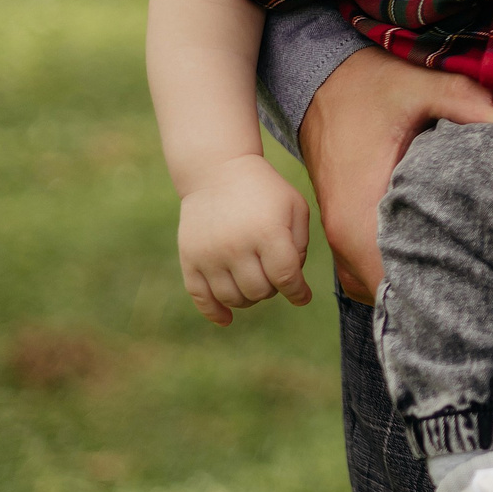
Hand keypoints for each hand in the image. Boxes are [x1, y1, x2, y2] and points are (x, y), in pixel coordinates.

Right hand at [177, 154, 314, 325]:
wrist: (217, 172)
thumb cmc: (264, 191)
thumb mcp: (294, 207)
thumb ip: (300, 244)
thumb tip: (291, 278)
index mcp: (267, 232)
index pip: (286, 277)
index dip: (298, 292)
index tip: (303, 296)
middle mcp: (236, 246)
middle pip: (260, 291)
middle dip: (273, 289)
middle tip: (274, 275)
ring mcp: (210, 254)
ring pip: (233, 298)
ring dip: (249, 298)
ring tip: (255, 282)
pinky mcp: (190, 258)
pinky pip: (200, 296)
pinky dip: (215, 312)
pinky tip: (227, 319)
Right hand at [297, 47, 492, 322]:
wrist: (318, 83)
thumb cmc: (365, 87)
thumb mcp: (417, 86)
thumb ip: (471, 101)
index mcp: (360, 222)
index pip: (419, 290)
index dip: (491, 299)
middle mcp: (357, 253)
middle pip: (436, 308)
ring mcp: (365, 255)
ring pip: (433, 301)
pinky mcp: (379, 248)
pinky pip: (425, 282)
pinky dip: (476, 283)